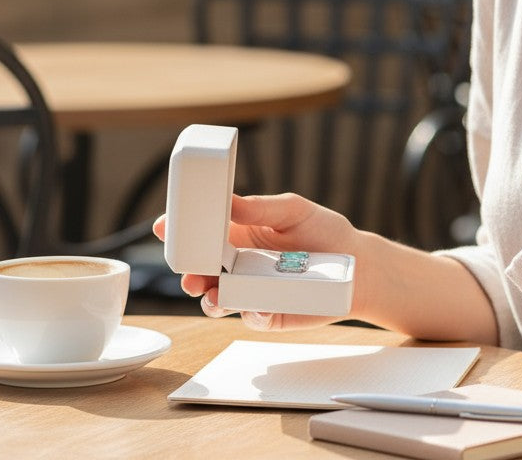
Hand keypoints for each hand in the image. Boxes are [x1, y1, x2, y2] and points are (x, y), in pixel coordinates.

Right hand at [152, 192, 359, 330]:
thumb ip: (262, 208)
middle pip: (201, 268)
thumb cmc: (325, 232)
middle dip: (187, 271)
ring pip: (216, 299)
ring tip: (212, 294)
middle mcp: (239, 263)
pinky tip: (257, 308)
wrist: (358, 265)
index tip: (164, 227)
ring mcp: (250, 290)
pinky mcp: (267, 313)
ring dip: (208, 299)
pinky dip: (250, 314)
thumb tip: (231, 202)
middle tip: (189, 272)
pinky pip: (249, 318)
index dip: (181, 230)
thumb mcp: (294, 210)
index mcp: (241, 232)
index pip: (204, 231)